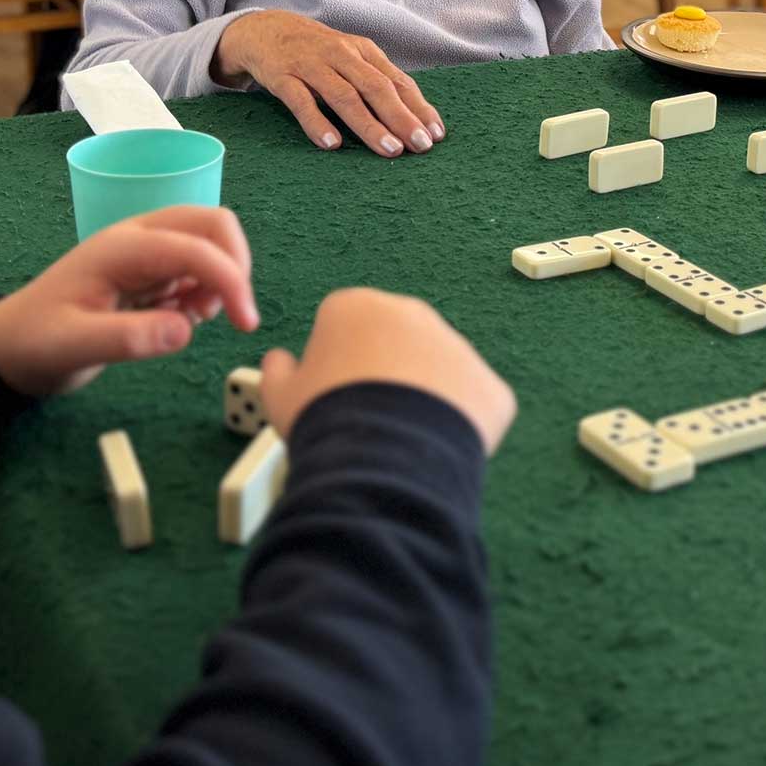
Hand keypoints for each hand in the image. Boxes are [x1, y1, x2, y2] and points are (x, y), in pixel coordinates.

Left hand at [0, 206, 258, 396]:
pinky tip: (183, 318)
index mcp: (121, 248)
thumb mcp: (74, 346)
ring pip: (209, 241)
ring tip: (197, 318)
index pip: (194, 246)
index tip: (245, 323)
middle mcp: (138, 239)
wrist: (12, 347)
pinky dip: (208, 288)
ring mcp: (146, 253)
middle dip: (236, 263)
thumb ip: (127, 338)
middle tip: (236, 315)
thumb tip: (184, 331)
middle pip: (211, 222)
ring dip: (222, 276)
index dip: (229, 278)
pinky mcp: (150, 272)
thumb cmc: (37, 342)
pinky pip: (197, 266)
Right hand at [213, 9, 445, 156]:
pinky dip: (317, 122)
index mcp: (362, 52)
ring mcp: (310, 65)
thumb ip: (377, 81)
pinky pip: (301, 101)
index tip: (436, 134)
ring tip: (389, 149)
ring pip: (344, 96)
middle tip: (420, 145)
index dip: (418, 107)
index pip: (397, 80)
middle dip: (401, 118)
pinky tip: (332, 144)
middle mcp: (340, 56)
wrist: (264, 29)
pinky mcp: (282, 76)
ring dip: (369, 124)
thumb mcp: (350, 58)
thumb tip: (414, 116)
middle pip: (376, 88)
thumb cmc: (317, 52)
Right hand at [260, 288, 514, 454]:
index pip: (343, 328)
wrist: (381, 459)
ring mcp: (456, 346)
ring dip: (424, 398)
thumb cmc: (323, 420)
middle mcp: (411, 313)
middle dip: (386, 374)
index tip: (331, 397)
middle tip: (368, 419)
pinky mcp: (489, 386)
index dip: (335, 366)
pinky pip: (473, 404)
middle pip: (396, 343)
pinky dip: (460, 425)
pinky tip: (432, 450)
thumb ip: (276, 370)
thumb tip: (279, 362)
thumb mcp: (277, 396)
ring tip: (399, 439)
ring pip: (438, 372)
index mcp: (354, 306)